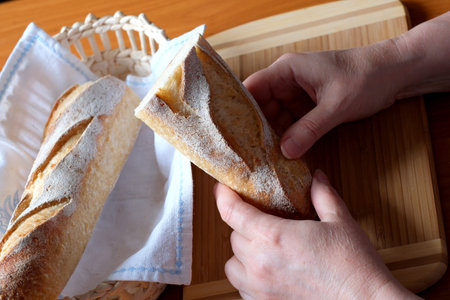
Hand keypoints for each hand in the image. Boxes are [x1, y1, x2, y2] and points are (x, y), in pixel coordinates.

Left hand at [214, 170, 419, 299]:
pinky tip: (267, 269)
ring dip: (241, 252)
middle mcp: (260, 264)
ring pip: (231, 265)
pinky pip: (242, 287)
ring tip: (261, 246)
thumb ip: (323, 195)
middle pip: (233, 236)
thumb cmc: (355, 267)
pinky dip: (247, 275)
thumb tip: (316, 177)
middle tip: (261, 218)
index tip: (223, 188)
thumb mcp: (340, 221)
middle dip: (244, 223)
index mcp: (274, 237)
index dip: (223, 196)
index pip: (232, 212)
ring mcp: (260, 288)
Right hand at [243, 46, 399, 158]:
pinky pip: (291, 124)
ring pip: (275, 118)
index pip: (252, 88)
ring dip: (271, 136)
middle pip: (260, 106)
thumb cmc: (365, 77)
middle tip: (247, 153)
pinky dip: (288, 138)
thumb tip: (285, 152)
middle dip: (254, 129)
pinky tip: (282, 154)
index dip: (238, 108)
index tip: (230, 132)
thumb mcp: (336, 105)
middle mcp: (287, 81)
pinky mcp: (308, 107)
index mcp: (287, 70)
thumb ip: (310, 129)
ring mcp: (297, 95)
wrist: (394, 74)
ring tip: (262, 158)